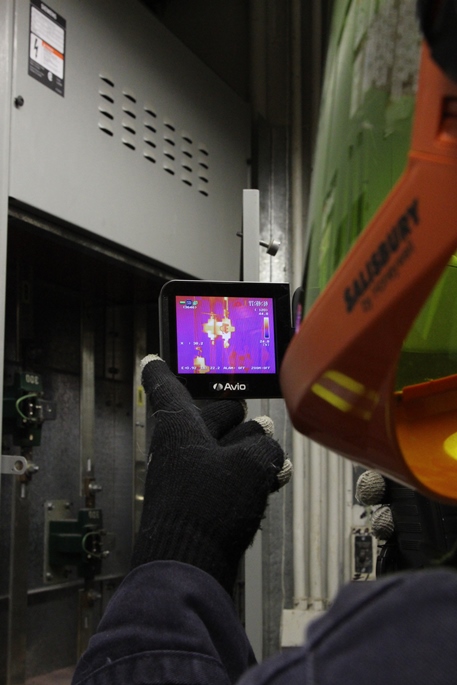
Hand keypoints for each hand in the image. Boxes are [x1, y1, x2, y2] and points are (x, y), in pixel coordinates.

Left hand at [132, 355, 291, 594]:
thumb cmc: (208, 507)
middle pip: (206, 418)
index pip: (167, 387)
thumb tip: (266, 448)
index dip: (162, 370)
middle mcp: (178, 447)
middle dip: (229, 416)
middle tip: (247, 417)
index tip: (152, 359)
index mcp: (179, 426)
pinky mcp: (197, 503)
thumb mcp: (250, 466)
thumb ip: (264, 449)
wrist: (187, 566)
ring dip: (246, 451)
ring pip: (219, 449)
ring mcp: (186, 477)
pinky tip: (266, 484)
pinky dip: (242, 477)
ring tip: (271, 459)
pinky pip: (221, 478)